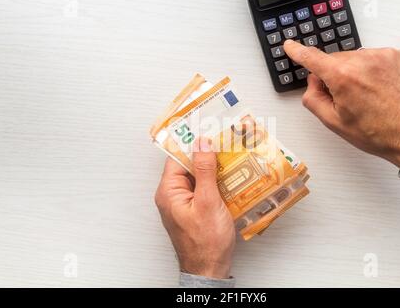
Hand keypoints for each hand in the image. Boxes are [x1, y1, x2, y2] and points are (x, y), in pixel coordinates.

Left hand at [154, 138, 234, 278]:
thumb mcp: (207, 201)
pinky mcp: (195, 209)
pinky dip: (216, 182)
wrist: (209, 269)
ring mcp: (184, 203)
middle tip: (223, 143)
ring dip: (213, 169)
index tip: (206, 131)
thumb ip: (204, 171)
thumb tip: (201, 145)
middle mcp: (173, 196)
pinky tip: (230, 178)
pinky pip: (204, 189)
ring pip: (198, 177)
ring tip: (230, 158)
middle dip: (206, 155)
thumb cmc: (206, 242)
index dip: (192, 144)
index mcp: (169, 192)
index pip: (177, 158)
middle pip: (188, 166)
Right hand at [284, 40, 399, 168]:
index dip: (297, 51)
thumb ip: (313, 98)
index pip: (312, 58)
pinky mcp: (398, 55)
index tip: (290, 46)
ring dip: (354, 71)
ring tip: (367, 95)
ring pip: (355, 58)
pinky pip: (374, 57)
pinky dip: (372, 69)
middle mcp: (363, 61)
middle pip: (335, 60)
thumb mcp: (333, 122)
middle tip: (346, 98)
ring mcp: (383, 56)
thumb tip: (312, 82)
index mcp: (343, 77)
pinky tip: (378, 87)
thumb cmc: (377, 132)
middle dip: (334, 75)